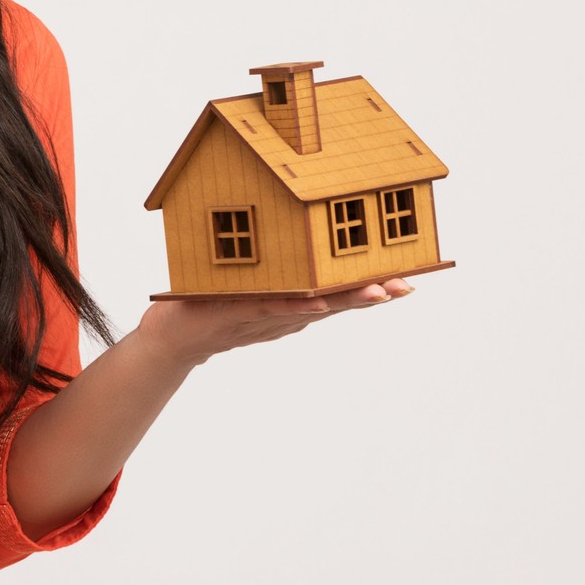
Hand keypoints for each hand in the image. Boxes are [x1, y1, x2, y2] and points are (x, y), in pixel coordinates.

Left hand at [131, 278, 415, 369]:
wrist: (172, 336)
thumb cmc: (214, 306)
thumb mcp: (256, 287)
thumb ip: (282, 275)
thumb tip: (306, 248)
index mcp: (294, 304)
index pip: (341, 293)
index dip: (375, 285)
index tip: (412, 276)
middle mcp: (286, 313)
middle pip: (337, 301)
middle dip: (373, 292)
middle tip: (406, 284)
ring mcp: (264, 316)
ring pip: (313, 306)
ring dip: (344, 299)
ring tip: (376, 290)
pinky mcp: (236, 313)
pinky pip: (270, 308)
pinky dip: (293, 306)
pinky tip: (316, 303)